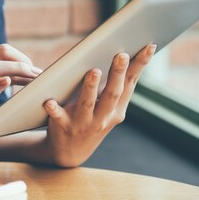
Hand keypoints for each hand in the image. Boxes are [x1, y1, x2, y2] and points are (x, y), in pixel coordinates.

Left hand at [42, 44, 156, 167]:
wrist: (70, 153)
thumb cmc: (91, 121)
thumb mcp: (108, 109)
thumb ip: (115, 87)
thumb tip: (125, 54)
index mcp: (117, 109)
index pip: (130, 83)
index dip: (139, 65)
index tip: (148, 46)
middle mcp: (103, 117)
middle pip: (112, 93)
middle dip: (117, 74)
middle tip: (121, 55)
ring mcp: (83, 123)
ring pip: (88, 103)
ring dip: (91, 87)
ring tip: (94, 71)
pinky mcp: (63, 127)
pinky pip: (58, 117)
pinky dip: (54, 110)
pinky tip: (50, 102)